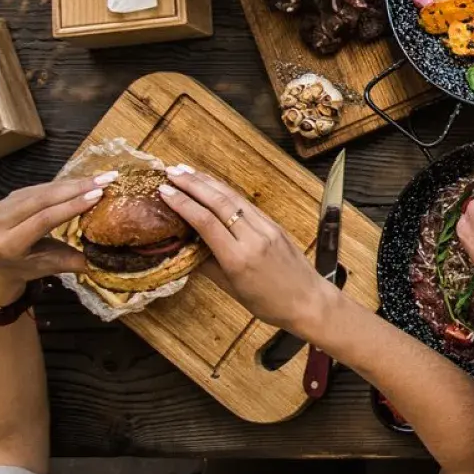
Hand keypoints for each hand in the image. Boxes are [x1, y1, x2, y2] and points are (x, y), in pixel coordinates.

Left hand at [0, 173, 114, 302]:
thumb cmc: (27, 267)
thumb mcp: (51, 267)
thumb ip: (78, 262)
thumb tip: (114, 260)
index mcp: (10, 244)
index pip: (43, 220)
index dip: (71, 206)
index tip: (99, 194)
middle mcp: (0, 223)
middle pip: (42, 200)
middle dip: (77, 188)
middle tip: (107, 180)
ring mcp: (2, 207)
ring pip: (43, 190)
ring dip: (74, 183)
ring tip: (101, 178)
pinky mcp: (9, 197)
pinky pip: (40, 187)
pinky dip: (64, 184)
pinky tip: (84, 181)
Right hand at [156, 165, 336, 334]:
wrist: (308, 301)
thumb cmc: (268, 303)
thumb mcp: (231, 289)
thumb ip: (207, 265)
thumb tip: (184, 247)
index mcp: (238, 258)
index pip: (205, 222)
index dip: (183, 203)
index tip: (164, 191)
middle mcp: (254, 238)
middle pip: (219, 203)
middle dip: (193, 184)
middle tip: (170, 171)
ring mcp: (267, 228)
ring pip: (234, 198)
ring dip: (209, 182)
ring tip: (186, 171)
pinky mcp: (275, 225)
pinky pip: (247, 204)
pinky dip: (227, 191)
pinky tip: (214, 185)